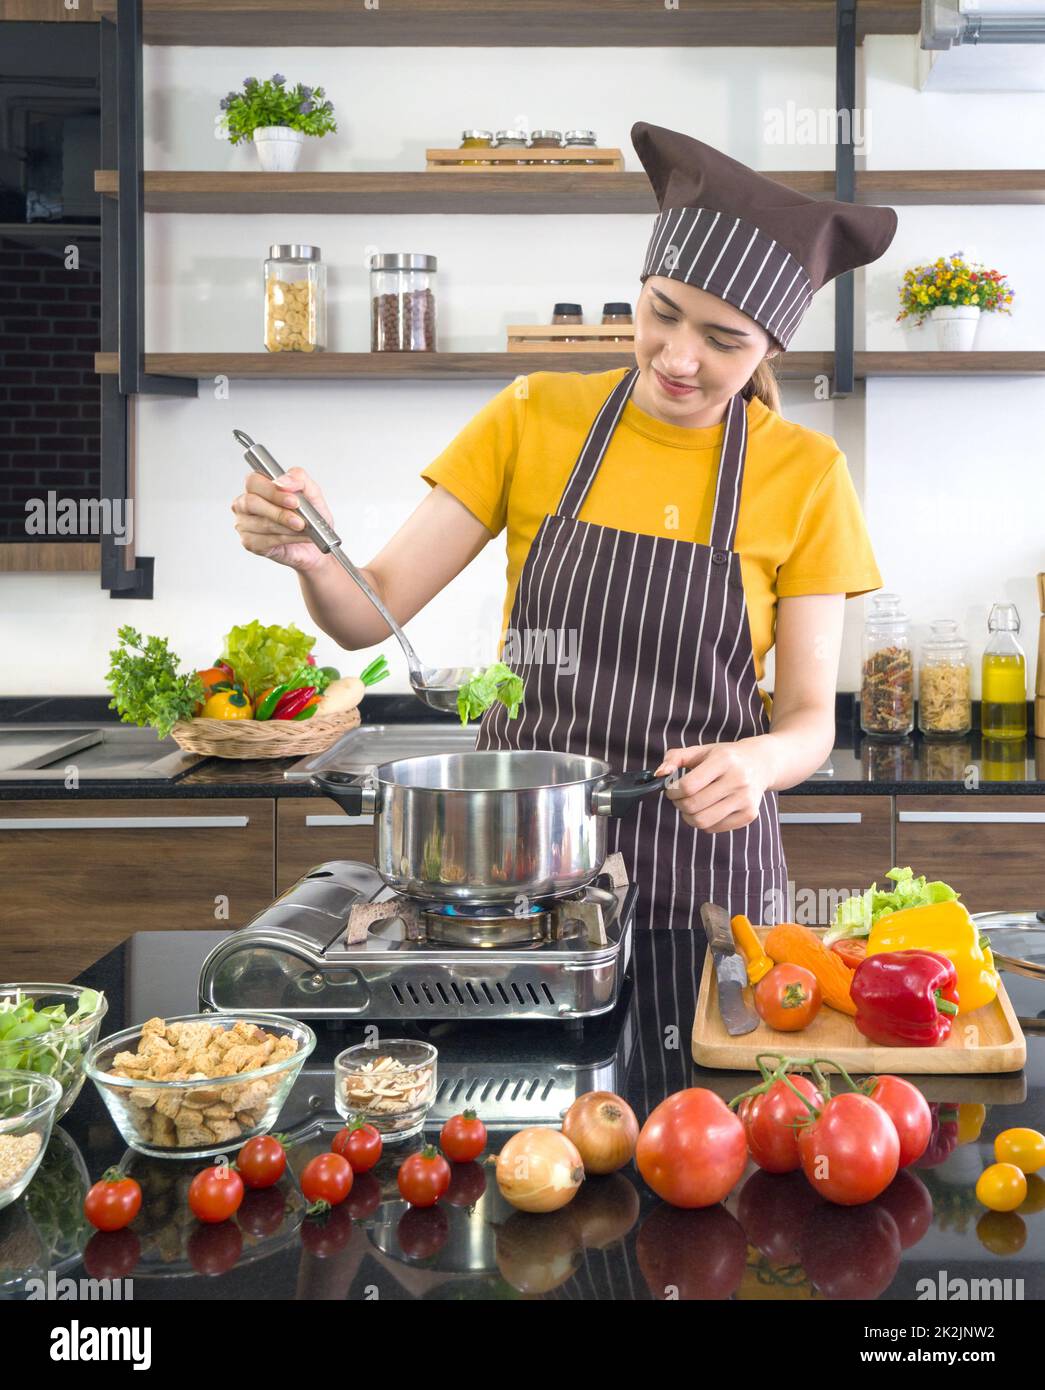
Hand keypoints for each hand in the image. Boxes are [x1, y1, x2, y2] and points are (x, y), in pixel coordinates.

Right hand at [231, 467, 334, 572]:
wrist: (318, 540)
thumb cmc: (309, 513)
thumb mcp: (310, 490)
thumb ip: (298, 478)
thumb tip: (282, 482)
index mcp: (257, 486)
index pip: (253, 481)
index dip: (272, 491)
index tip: (293, 501)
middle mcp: (246, 503)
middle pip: (252, 503)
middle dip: (279, 512)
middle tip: (299, 520)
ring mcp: (244, 524)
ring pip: (262, 524)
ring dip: (288, 528)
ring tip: (305, 529)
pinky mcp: (250, 543)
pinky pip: (265, 541)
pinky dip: (287, 539)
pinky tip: (299, 537)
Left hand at [653, 737, 773, 833]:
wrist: (761, 763)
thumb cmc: (725, 757)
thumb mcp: (701, 751)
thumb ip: (675, 758)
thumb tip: (659, 774)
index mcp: (724, 760)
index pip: (688, 786)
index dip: (672, 791)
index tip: (671, 789)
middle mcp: (738, 780)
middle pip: (693, 805)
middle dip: (678, 804)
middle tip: (679, 798)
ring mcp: (746, 799)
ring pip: (703, 821)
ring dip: (688, 816)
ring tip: (690, 806)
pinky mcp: (750, 814)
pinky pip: (715, 828)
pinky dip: (704, 823)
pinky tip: (707, 809)